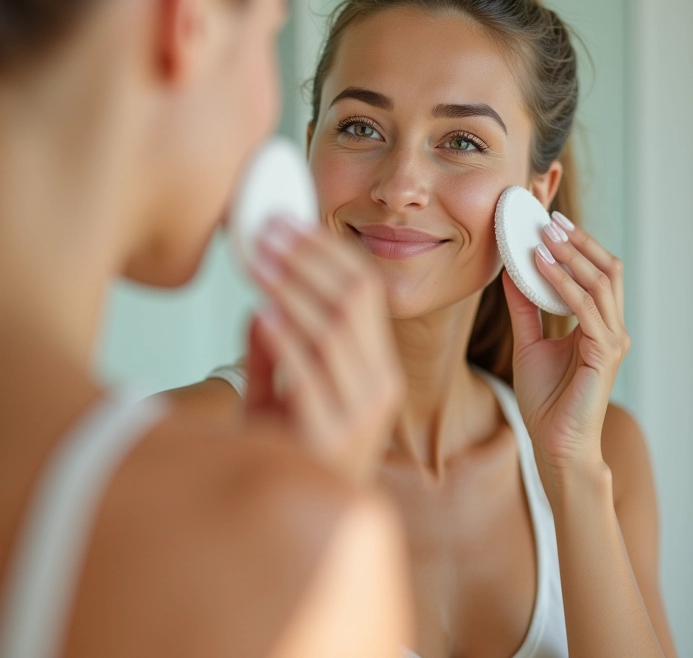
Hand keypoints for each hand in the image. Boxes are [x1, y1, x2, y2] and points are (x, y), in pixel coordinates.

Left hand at [245, 216, 404, 483]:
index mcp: (377, 367)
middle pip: (354, 301)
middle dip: (308, 259)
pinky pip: (311, 375)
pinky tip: (263, 312)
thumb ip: (275, 352)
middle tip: (268, 230)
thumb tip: (259, 304)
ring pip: (335, 330)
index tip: (289, 224)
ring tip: (259, 259)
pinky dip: (287, 339)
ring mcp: (360, 412)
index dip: (327, 252)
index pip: (365, 292)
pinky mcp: (331, 436)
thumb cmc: (292, 451)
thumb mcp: (284, 392)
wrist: (298, 522)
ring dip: (293, 288)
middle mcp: (379, 385)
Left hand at [502, 212, 629, 486]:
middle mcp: (611, 328)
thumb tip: (512, 272)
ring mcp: (611, 340)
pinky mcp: (603, 353)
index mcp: (597, 325)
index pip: (595, 273)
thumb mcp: (529, 343)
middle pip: (606, 270)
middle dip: (579, 241)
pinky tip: (541, 267)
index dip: (577, 245)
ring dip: (571, 256)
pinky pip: (585, 308)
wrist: (553, 443)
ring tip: (545, 235)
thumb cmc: (545, 399)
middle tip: (550, 219)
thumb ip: (525, 308)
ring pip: (600, 283)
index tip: (550, 221)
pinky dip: (563, 284)